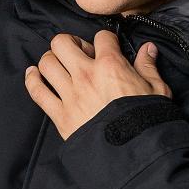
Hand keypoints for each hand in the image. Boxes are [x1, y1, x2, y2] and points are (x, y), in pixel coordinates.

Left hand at [24, 30, 171, 140]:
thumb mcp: (157, 90)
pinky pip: (37, 91)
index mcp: (111, 65)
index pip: (101, 36)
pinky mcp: (60, 115)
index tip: (106, 49)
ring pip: (47, 63)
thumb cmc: (147, 120)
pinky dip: (32, 80)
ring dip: (51, 61)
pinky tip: (33, 74)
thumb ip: (148, 66)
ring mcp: (70, 95)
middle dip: (70, 44)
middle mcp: (86, 75)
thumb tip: (148, 49)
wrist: (133, 152)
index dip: (105, 40)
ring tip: (60, 67)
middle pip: (62, 42)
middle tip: (79, 54)